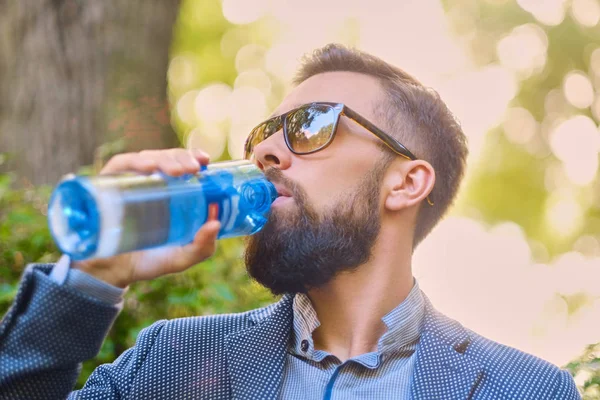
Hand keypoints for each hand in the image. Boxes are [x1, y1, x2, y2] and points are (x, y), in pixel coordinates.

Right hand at [71, 148, 220, 287]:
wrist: (112, 273)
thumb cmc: (149, 261)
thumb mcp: (181, 258)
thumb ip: (202, 247)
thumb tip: (216, 223)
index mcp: (171, 193)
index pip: (183, 165)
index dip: (194, 157)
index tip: (206, 161)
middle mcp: (151, 182)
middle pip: (168, 158)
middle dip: (182, 157)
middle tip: (193, 169)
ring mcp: (129, 182)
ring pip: (148, 157)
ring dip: (164, 159)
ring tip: (177, 171)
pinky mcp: (108, 184)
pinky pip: (121, 165)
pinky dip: (135, 161)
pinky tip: (147, 167)